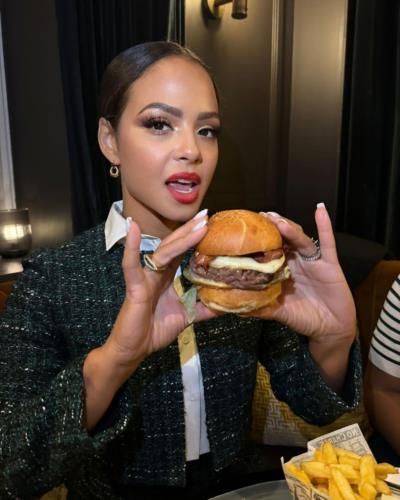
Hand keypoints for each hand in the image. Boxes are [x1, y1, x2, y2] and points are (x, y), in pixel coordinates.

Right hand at [103, 213, 216, 370]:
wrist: (133, 350)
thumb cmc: (155, 330)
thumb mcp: (187, 316)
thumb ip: (205, 308)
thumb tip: (228, 303)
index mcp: (167, 277)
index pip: (183, 252)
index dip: (195, 238)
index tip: (211, 224)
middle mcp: (156, 273)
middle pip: (174, 246)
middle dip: (191, 230)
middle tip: (207, 214)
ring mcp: (145, 277)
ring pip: (163, 252)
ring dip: (179, 237)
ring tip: (196, 223)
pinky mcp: (134, 287)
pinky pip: (132, 265)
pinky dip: (131, 247)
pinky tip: (132, 227)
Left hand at [252, 204, 355, 343]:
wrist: (331, 328)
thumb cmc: (305, 318)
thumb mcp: (279, 312)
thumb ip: (261, 308)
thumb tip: (236, 308)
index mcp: (283, 271)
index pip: (269, 251)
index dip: (260, 241)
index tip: (246, 230)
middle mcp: (296, 262)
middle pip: (284, 240)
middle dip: (273, 227)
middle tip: (261, 217)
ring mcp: (312, 261)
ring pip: (300, 239)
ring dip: (290, 228)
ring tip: (278, 221)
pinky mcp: (329, 264)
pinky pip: (327, 243)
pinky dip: (324, 226)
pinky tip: (320, 210)